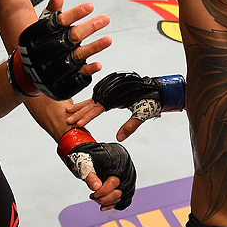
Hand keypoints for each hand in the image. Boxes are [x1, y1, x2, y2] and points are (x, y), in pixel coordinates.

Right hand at [8, 0, 110, 98]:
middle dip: (89, 28)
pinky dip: (88, 70)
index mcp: (42, 34)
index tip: (90, 6)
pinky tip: (98, 64)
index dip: (75, 14)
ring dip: (94, 47)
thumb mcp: (43, 24)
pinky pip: (77, 76)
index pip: (60, 21)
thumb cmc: (39, 43)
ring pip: (77, 56)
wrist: (26, 74)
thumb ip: (53, 8)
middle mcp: (48, 50)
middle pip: (71, 37)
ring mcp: (55, 67)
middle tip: (105, 19)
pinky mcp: (61, 80)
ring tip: (108, 40)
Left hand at [58, 128, 135, 209]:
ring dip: (109, 202)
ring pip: (124, 196)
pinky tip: (105, 206)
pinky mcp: (126, 182)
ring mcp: (128, 175)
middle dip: (105, 198)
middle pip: (121, 191)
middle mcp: (126, 166)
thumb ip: (91, 176)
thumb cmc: (88, 156)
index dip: (103, 192)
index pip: (114, 181)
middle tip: (93, 197)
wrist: (89, 153)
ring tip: (97, 200)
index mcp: (118, 158)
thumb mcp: (85, 165)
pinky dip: (116, 203)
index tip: (93, 194)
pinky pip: (126, 198)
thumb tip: (97, 187)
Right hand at [67, 72, 184, 140]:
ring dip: (81, 106)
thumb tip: (119, 137)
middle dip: (79, 111)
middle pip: (91, 102)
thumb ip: (130, 126)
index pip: (97, 107)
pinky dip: (89, 103)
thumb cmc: (151, 99)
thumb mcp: (142, 113)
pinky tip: (83, 106)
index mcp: (116, 96)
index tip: (78, 123)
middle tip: (68, 119)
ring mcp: (112, 90)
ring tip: (69, 110)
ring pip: (93, 99)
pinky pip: (98, 97)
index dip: (87, 116)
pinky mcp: (113, 91)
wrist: (158, 89)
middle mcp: (112, 91)